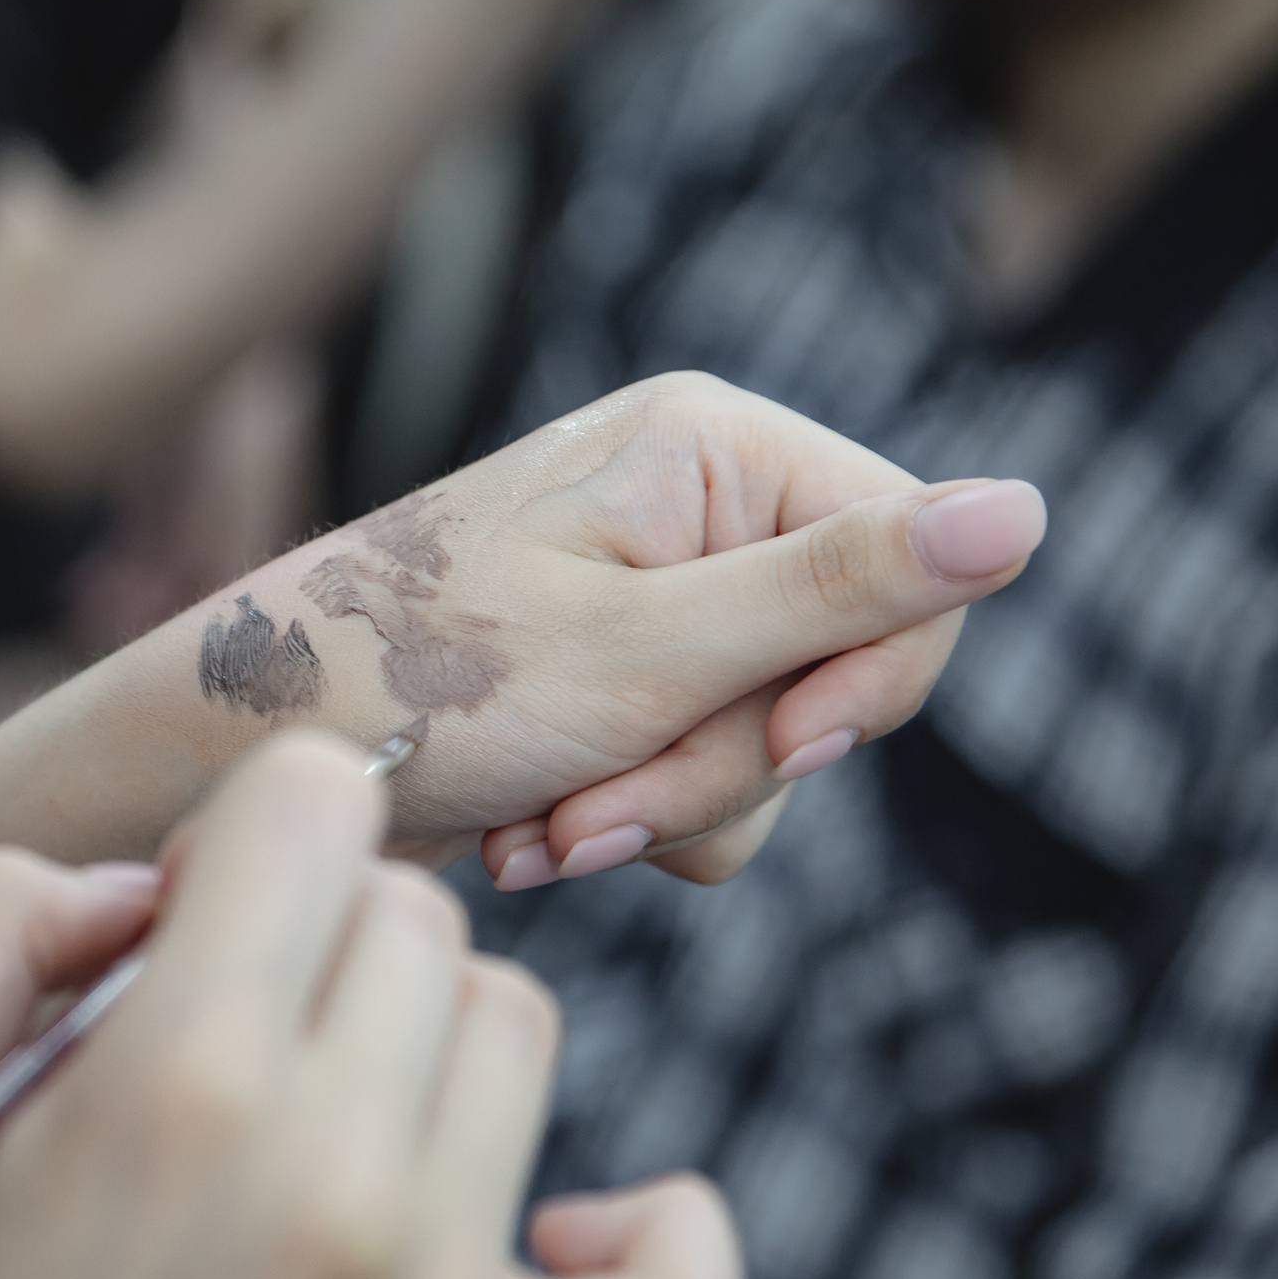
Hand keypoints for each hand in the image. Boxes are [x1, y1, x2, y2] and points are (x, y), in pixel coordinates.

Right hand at [0, 735, 744, 1278]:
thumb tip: (132, 889)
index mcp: (176, 1084)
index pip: (319, 798)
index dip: (240, 833)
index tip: (178, 922)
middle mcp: (338, 1177)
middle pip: (414, 913)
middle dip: (310, 929)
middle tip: (210, 1033)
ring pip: (515, 1030)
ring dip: (418, 1038)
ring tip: (307, 1124)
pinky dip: (647, 1236)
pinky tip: (543, 1226)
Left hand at [179, 372, 1043, 884]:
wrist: (248, 761)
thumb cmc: (420, 683)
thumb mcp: (650, 650)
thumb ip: (841, 593)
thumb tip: (1029, 511)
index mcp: (714, 449)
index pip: (914, 568)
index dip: (865, 686)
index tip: (785, 750)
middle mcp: (694, 508)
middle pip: (837, 676)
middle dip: (721, 768)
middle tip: (597, 796)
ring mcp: (651, 599)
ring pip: (768, 753)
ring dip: (658, 812)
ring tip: (540, 820)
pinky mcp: (613, 681)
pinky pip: (695, 782)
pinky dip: (620, 823)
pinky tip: (524, 830)